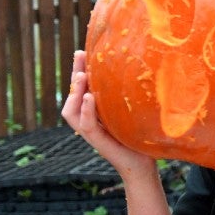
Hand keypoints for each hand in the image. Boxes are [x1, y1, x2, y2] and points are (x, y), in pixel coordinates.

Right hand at [61, 51, 155, 172]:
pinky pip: (87, 125)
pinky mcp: (96, 141)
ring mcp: (90, 131)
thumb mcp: (131, 111)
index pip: (82, 88)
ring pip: (72, 110)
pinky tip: (89, 97)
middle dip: (75, 74)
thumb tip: (138, 69)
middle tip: (79, 54)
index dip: (80, 70)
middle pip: (72, 95)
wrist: (142, 164)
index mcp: (95, 111)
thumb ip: (127, 95)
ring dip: (75, 91)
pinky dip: (86, 110)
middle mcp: (88, 120)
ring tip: (81, 75)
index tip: (83, 51)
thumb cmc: (140, 136)